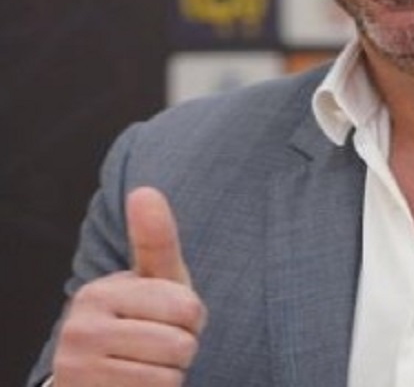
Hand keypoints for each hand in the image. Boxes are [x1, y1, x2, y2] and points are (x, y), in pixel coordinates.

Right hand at [51, 187, 206, 385]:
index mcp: (100, 292)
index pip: (186, 308)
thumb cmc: (140, 319)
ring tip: (145, 364)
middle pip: (180, 344)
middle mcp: (80, 328)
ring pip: (170, 375)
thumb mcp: (154, 280)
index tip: (169, 316)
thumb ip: (155, 239)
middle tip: (157, 345)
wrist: (97, 377)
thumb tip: (145, 190)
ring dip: (170, 373)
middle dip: (181, 348)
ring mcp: (79, 367)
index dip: (191, 317)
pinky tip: (135, 384)